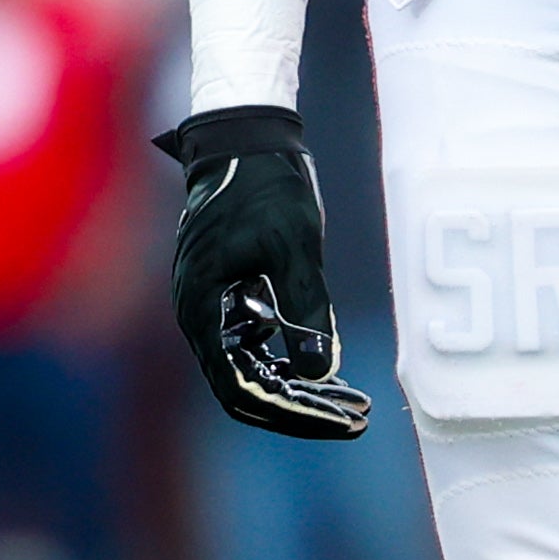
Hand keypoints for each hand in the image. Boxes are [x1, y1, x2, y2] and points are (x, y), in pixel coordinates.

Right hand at [150, 105, 368, 439]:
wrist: (244, 138)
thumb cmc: (264, 184)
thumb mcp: (294, 245)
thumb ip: (307, 308)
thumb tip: (323, 372)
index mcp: (203, 307)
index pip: (241, 390)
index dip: (292, 414)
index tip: (340, 420)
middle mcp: (200, 317)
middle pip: (247, 391)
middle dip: (303, 410)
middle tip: (358, 418)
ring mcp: (212, 309)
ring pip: (253, 373)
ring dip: (302, 391)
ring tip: (355, 401)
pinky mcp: (228, 299)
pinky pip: (257, 348)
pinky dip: (292, 363)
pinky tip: (333, 371)